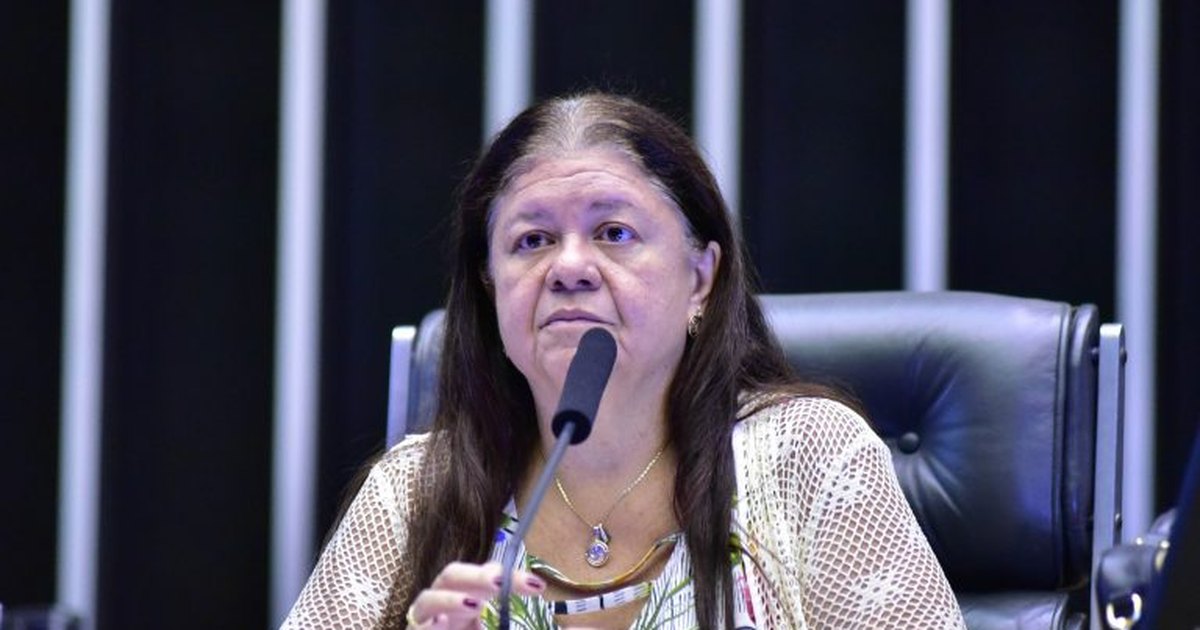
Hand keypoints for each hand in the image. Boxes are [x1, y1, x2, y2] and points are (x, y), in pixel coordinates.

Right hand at [406, 561, 545, 628]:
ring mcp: (427, 619)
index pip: (488, 575)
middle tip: (501, 582)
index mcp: (470, 598)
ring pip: (428, 598)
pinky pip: (415, 625)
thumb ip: (528, 623)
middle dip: (476, 576)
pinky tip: (442, 622)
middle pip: (454, 575)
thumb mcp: (505, 628)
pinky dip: (428, 623)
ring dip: (449, 598)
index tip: (537, 584)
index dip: (510, 576)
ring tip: (473, 604)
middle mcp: (446, 604)